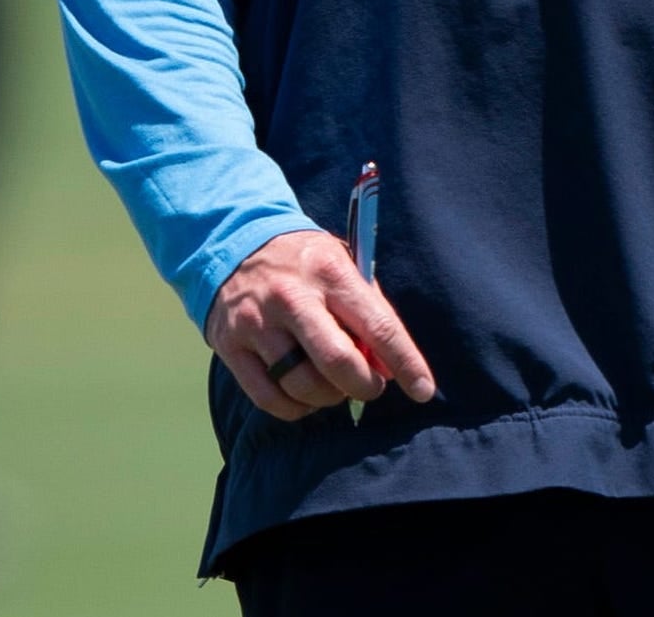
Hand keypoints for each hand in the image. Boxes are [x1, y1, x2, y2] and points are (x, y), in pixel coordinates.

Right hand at [205, 230, 436, 421]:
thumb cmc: (305, 263)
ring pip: (302, 385)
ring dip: (329, 398)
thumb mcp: (342, 266)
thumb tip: (391, 368)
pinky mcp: (230, 346)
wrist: (234, 244)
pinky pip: (270, 398)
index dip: (405, 362)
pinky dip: (296, 408)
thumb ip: (370, 311)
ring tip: (334, 386)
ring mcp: (257, 322)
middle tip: (371, 387)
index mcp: (329, 271)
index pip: (377, 325)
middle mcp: (291, 296)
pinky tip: (304, 395)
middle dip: (365, 386)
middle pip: (337, 361)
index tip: (423, 389)